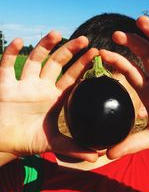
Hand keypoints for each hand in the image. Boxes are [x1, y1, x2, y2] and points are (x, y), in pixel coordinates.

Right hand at [0, 32, 97, 164]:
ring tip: (56, 33)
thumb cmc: (28, 141)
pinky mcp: (6, 85)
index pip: (72, 77)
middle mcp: (41, 87)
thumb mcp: (54, 143)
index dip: (83, 65)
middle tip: (84, 39)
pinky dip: (10, 53)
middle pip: (57, 64)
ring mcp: (23, 84)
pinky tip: (19, 41)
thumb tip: (97, 158)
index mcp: (54, 97)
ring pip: (35, 60)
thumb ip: (75, 148)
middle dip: (69, 51)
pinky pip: (6, 66)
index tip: (96, 53)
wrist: (4, 143)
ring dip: (44, 46)